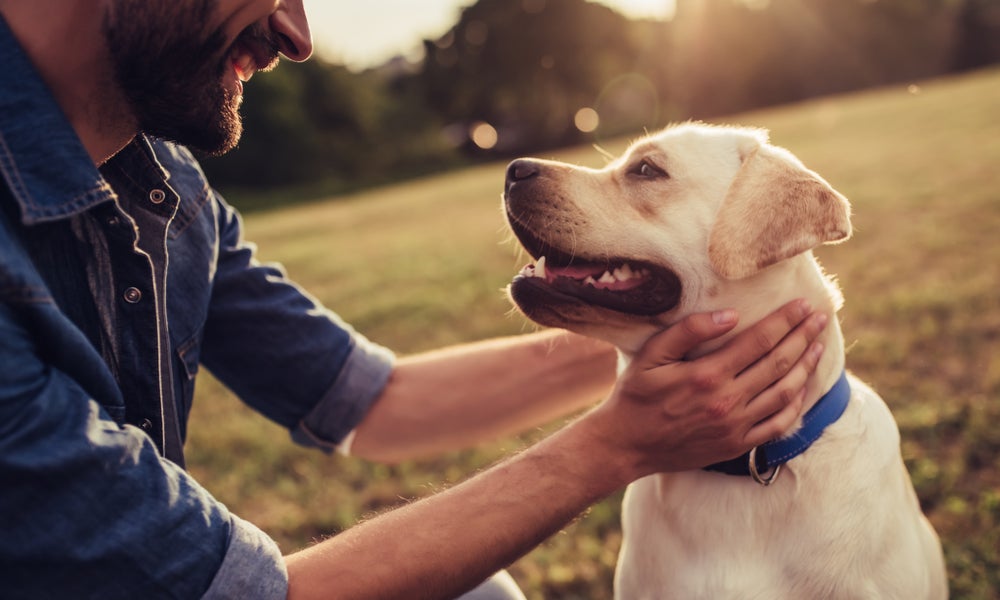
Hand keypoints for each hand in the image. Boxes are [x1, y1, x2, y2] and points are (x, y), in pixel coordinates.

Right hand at [586, 299, 827, 477]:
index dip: (785, 321)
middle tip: (821, 318)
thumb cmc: (636, 395)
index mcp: (707, 375)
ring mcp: (735, 426)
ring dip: (806, 367)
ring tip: (818, 346)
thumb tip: (730, 315)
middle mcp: (727, 401)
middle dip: (803, 337)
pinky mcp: (737, 445)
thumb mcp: (652, 355)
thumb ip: (688, 331)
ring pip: (784, 392)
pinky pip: (778, 425)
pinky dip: (796, 404)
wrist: (626, 445)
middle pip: (778, 363)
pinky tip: (803, 387)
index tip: (804, 305)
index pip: (759, 341)